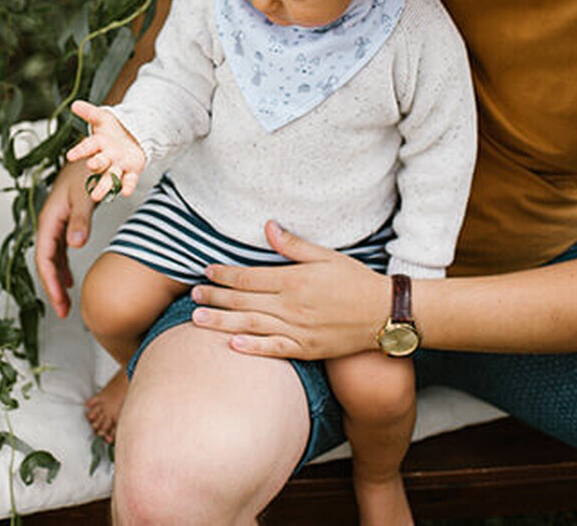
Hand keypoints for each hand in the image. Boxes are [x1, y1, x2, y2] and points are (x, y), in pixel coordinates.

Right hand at [35, 159, 95, 317]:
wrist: (91, 154)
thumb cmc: (87, 172)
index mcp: (50, 220)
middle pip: (46, 263)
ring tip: (66, 303)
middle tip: (64, 312)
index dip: (51, 283)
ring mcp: (57, 224)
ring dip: (58, 280)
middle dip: (53, 288)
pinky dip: (63, 267)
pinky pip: (60, 251)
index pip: (45, 258)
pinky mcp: (65, 223)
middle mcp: (50, 224)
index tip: (60, 302)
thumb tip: (75, 246)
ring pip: (53, 259)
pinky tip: (70, 281)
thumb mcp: (85, 196)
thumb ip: (81, 221)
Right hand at [67, 99, 145, 201]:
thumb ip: (90, 112)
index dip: (80, 151)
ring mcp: (119, 165)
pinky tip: (125, 192)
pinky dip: (128, 186)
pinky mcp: (132, 171)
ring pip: (110, 177)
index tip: (70, 155)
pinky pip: (129, 180)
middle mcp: (107, 157)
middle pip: (99, 164)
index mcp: (99, 144)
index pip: (87, 147)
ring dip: (105, 186)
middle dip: (95, 166)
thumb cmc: (115, 129)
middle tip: (91, 167)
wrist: (135, 135)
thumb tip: (75, 104)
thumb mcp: (104, 117)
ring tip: (97, 196)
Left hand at [190, 221, 391, 359]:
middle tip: (193, 295)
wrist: (383, 313)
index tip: (207, 272)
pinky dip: (252, 348)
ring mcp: (298, 330)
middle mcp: (292, 306)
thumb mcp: (327, 256)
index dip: (225, 274)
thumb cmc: (356, 281)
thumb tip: (268, 227)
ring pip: (251, 325)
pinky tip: (232, 345)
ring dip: (222, 322)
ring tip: (197, 319)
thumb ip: (294, 245)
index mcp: (295, 280)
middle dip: (215, 297)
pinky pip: (274, 349)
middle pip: (244, 301)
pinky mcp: (306, 349)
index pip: (250, 277)